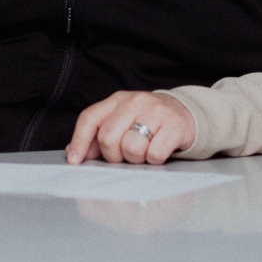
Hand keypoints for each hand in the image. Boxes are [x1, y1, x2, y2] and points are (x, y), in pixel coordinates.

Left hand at [66, 91, 194, 165]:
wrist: (186, 114)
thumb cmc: (148, 121)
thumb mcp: (121, 122)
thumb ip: (97, 136)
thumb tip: (74, 153)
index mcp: (117, 100)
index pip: (90, 118)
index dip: (79, 141)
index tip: (75, 161)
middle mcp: (135, 101)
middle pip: (108, 137)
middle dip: (113, 155)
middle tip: (124, 156)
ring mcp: (156, 112)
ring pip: (131, 147)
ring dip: (135, 158)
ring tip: (143, 152)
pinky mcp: (175, 126)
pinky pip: (155, 154)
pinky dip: (154, 160)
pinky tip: (158, 152)